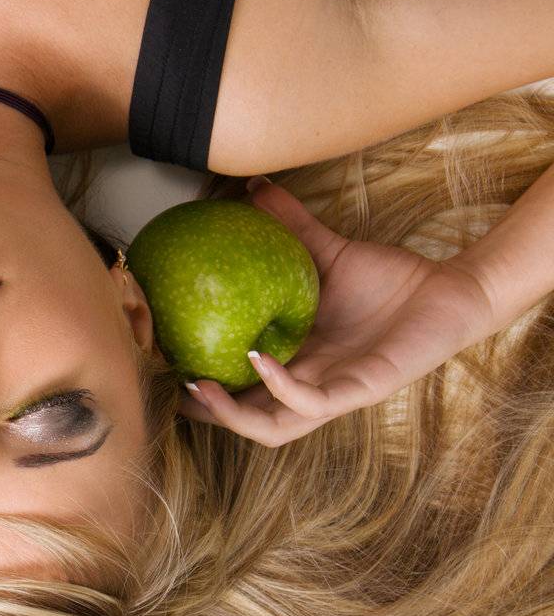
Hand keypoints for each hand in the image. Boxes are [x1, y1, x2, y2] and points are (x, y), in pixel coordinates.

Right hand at [178, 176, 492, 445]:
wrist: (451, 289)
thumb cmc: (391, 281)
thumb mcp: (326, 254)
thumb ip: (289, 228)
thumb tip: (250, 187)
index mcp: (296, 364)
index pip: (238, 390)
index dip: (200, 388)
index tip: (163, 361)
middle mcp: (310, 387)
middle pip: (246, 421)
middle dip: (205, 414)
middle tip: (170, 384)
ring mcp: (335, 393)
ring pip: (272, 428)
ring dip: (232, 416)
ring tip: (202, 386)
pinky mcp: (363, 390)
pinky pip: (311, 402)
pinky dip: (280, 387)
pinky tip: (259, 358)